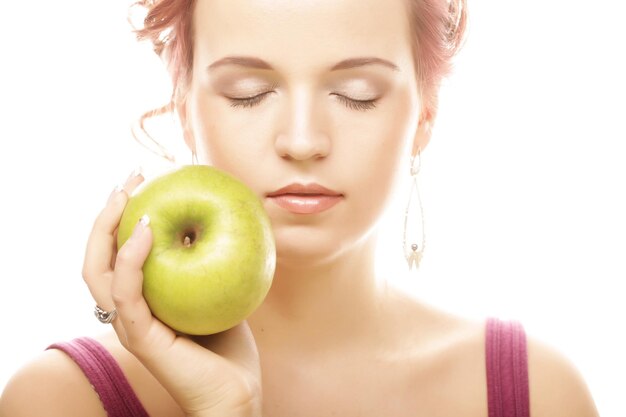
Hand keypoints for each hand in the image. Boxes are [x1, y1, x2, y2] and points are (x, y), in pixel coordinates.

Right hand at [82, 170, 261, 416]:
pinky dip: (130, 260)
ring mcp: (130, 324)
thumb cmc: (228, 341)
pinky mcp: (141, 337)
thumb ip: (205, 257)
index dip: (121, 216)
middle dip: (107, 213)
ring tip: (126, 195)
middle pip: (97, 256)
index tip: (142, 180)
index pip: (116, 252)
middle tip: (130, 177)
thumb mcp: (216, 286)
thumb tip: (210, 214)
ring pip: (98, 272)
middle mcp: (127, 308)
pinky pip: (127, 294)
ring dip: (108, 228)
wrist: (236, 390)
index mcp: (140, 298)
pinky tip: (146, 229)